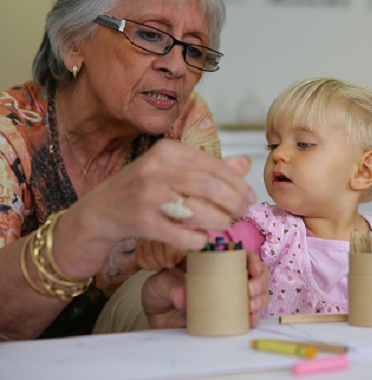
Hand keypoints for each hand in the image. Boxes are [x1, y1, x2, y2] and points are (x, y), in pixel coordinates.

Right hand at [59, 141, 255, 278]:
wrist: (102, 209)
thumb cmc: (146, 188)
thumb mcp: (175, 170)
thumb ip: (210, 167)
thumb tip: (245, 163)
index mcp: (168, 150)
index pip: (213, 165)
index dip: (237, 183)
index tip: (250, 196)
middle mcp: (156, 168)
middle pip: (209, 187)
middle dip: (233, 202)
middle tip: (242, 213)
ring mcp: (147, 194)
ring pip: (197, 211)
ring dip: (218, 221)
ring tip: (226, 225)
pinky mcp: (141, 220)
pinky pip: (180, 234)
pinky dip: (196, 239)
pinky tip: (202, 240)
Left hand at [142, 249, 269, 328]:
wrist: (155, 313)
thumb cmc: (160, 289)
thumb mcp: (162, 282)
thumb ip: (172, 287)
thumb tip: (182, 296)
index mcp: (215, 261)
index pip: (242, 256)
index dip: (253, 260)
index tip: (252, 270)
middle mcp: (228, 277)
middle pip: (256, 275)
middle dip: (260, 282)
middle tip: (250, 290)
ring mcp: (229, 296)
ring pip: (257, 294)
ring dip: (260, 299)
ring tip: (250, 305)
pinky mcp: (228, 315)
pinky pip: (247, 316)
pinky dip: (253, 318)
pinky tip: (251, 319)